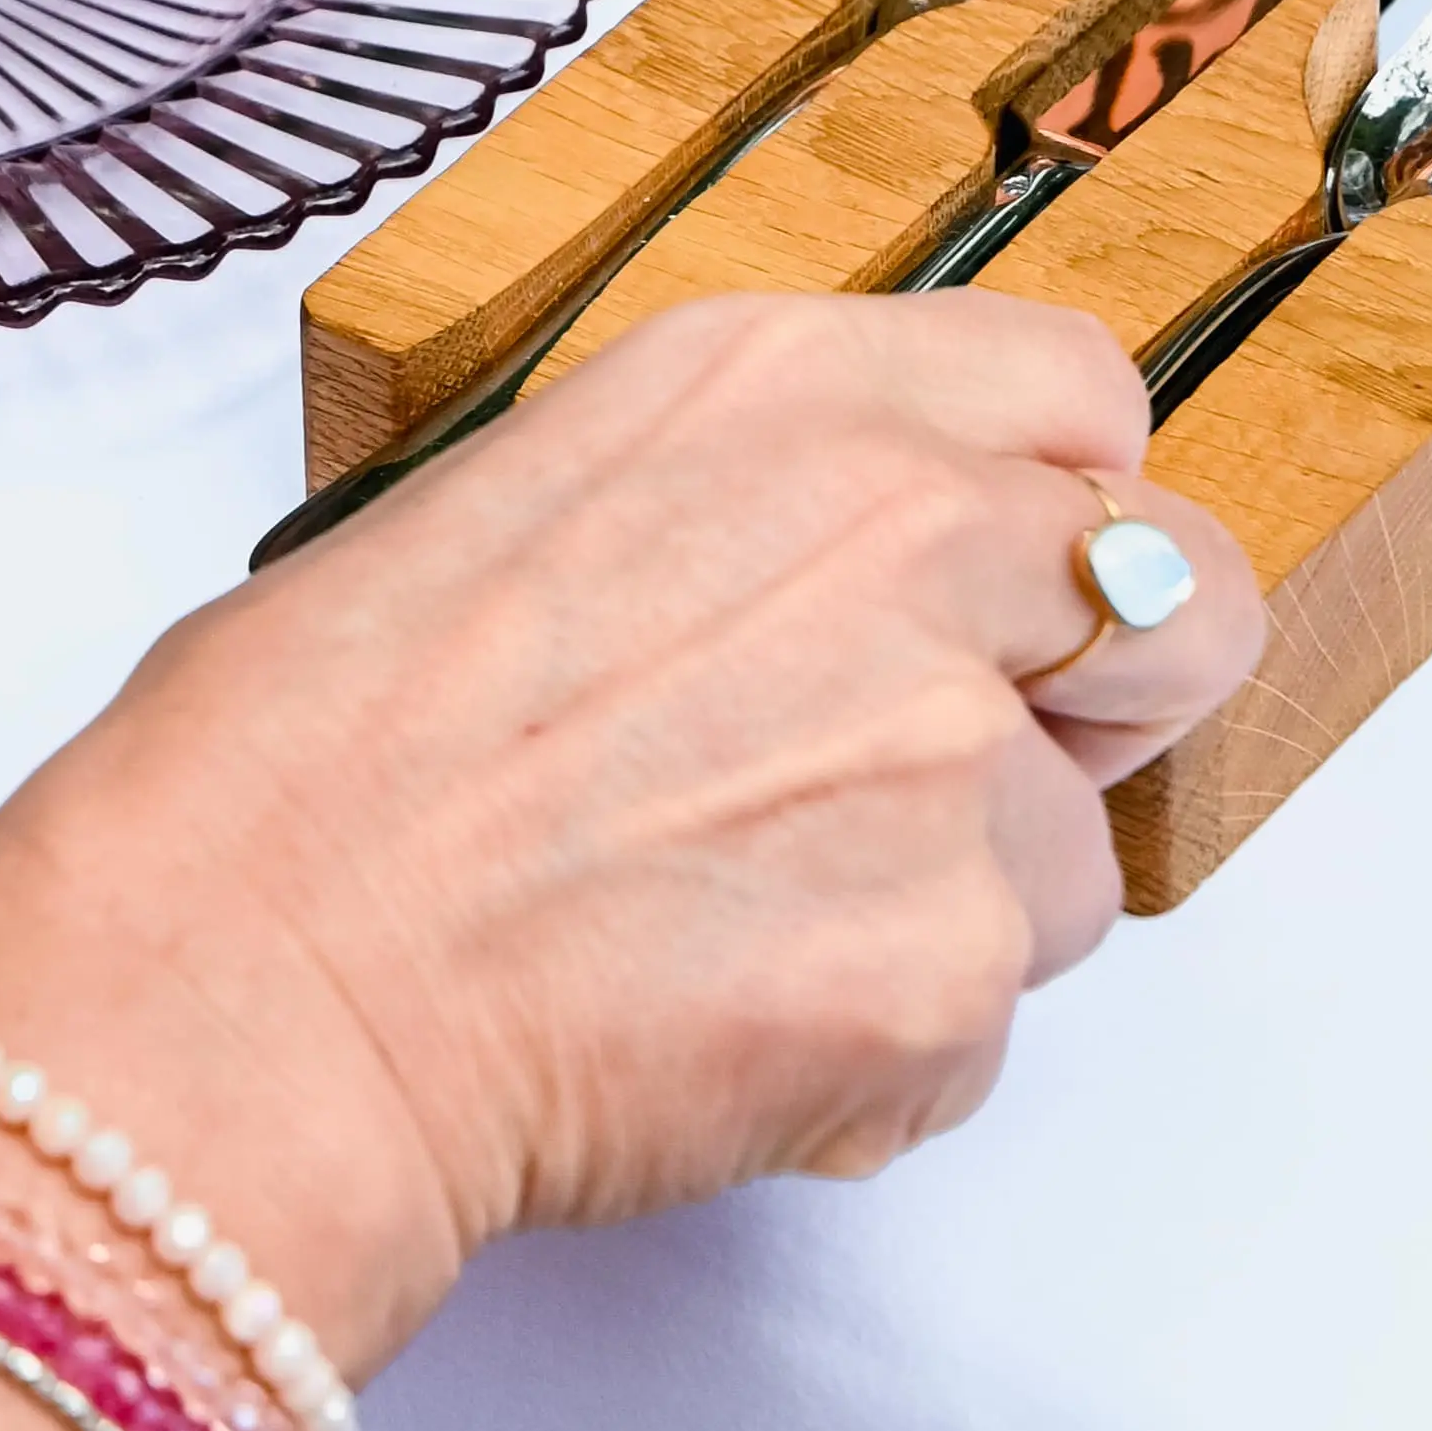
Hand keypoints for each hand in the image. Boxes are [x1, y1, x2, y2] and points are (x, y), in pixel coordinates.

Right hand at [0, 289, 1254, 1364]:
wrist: (255, 964)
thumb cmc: (311, 749)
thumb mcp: (529, 488)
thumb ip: (750, 507)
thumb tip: (837, 594)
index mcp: (771, 386)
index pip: (1076, 394)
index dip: (1044, 501)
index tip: (993, 575)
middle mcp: (892, 529)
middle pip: (1176, 599)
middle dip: (1089, 695)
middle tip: (932, 768)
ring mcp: (942, 746)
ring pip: (1074, 849)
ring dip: (947, 896)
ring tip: (737, 920)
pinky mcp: (950, 956)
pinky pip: (986, 1017)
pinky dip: (881, 1044)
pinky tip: (713, 1018)